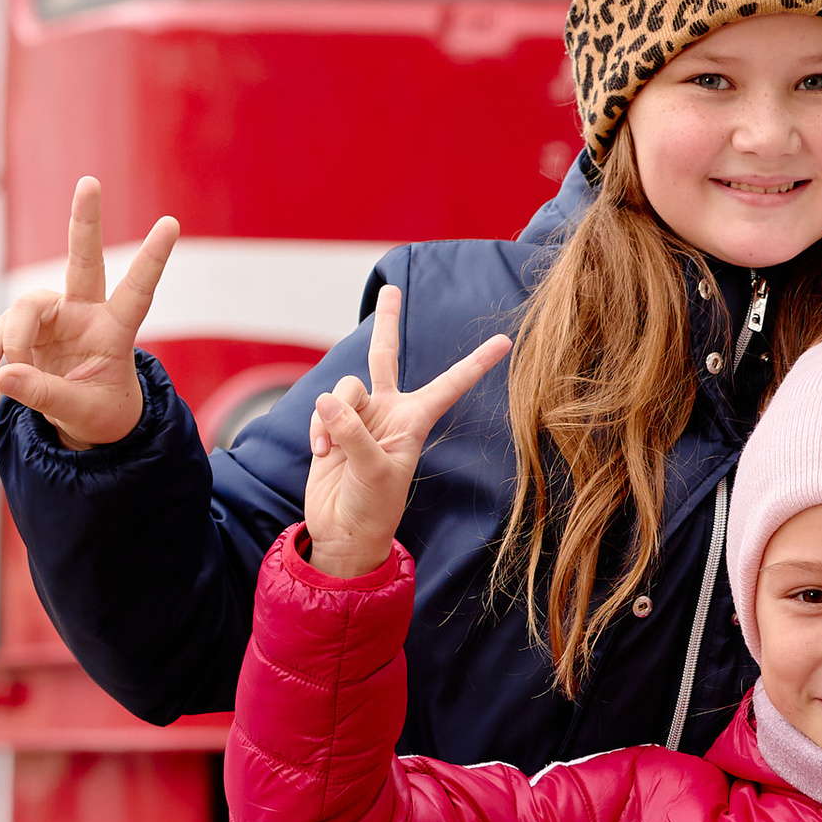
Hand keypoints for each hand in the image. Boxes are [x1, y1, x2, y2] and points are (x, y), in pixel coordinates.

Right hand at [0, 174, 175, 448]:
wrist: (82, 421)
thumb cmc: (99, 413)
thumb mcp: (81, 413)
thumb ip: (44, 395)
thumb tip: (0, 374)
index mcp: (115, 332)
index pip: (137, 292)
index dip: (152, 259)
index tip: (172, 223)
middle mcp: (85, 314)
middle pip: (83, 261)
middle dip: (85, 221)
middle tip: (90, 182)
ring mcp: (55, 317)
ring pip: (26, 306)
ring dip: (14, 340)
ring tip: (3, 376)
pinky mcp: (26, 328)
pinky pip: (3, 329)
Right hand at [303, 282, 510, 578]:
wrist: (343, 531)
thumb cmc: (372, 509)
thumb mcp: (373, 472)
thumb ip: (351, 433)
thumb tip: (328, 400)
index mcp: (415, 421)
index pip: (450, 384)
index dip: (476, 363)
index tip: (505, 341)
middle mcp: (389, 412)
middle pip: (384, 356)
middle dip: (386, 323)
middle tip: (389, 290)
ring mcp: (359, 417)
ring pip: (343, 387)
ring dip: (332, 415)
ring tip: (330, 451)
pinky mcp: (331, 426)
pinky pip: (321, 408)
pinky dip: (316, 428)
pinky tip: (320, 454)